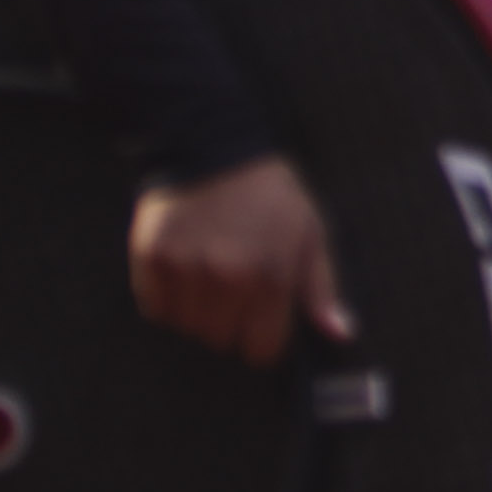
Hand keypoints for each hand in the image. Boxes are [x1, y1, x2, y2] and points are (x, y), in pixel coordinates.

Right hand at [131, 155, 352, 365]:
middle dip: (230, 321)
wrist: (214, 142)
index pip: (261, 349)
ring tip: (209, 272)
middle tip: (234, 285)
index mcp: (270, 276)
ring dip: (198, 310)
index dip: (264, 338)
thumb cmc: (270, 193)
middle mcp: (225, 277)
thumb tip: (340, 334)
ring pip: (187, 326)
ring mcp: (185, 267)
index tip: (262, 321)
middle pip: (221, 339)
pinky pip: (155, 306)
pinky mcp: (151, 256)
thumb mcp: (311, 233)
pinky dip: (168, 296)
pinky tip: (184, 267)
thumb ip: (322, 288)